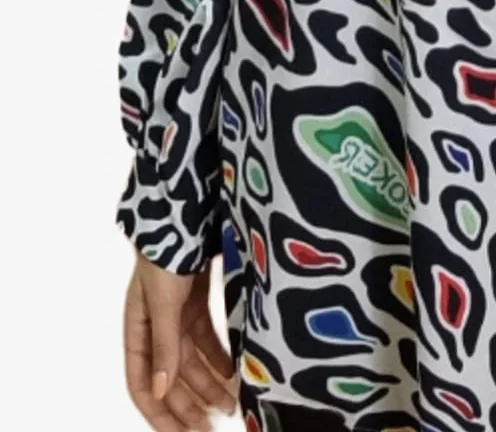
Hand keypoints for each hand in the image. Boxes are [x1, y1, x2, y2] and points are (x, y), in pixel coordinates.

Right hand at [123, 251, 238, 429]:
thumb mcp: (163, 304)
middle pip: (170, 378)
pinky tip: (232, 371)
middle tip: (211, 428)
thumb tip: (160, 390)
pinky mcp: (195, 302)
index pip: (141, 384)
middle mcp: (155, 328)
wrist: (183, 213)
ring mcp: (176, 315)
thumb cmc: (165, 256)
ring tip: (228, 404)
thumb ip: (164, 346)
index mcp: (137, 331)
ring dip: (207, 384)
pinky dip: (217, 357)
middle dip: (188, 406)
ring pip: (191, 361)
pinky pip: (206, 339)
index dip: (158, 414)